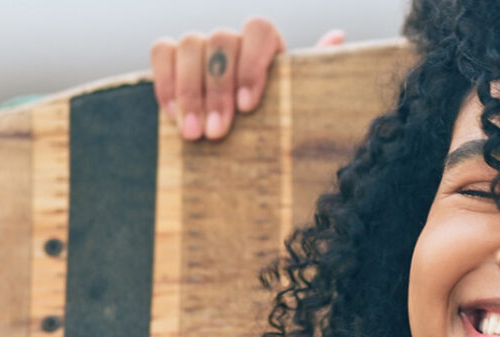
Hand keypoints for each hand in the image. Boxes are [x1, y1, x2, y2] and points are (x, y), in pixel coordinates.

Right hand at [150, 20, 344, 141]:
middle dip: (217, 90)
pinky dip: (165, 83)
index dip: (252, 64)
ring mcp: (201, 46)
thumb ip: (314, 72)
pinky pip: (161, 53)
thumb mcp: (298, 104)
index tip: (248, 107)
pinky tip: (174, 118)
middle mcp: (233, 40)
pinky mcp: (172, 59)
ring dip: (190, 92)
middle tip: (216, 132)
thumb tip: (338, 36)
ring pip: (188, 45)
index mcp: (266, 44)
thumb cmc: (276, 123)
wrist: (245, 144)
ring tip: (194, 135)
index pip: (259, 29)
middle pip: (221, 40)